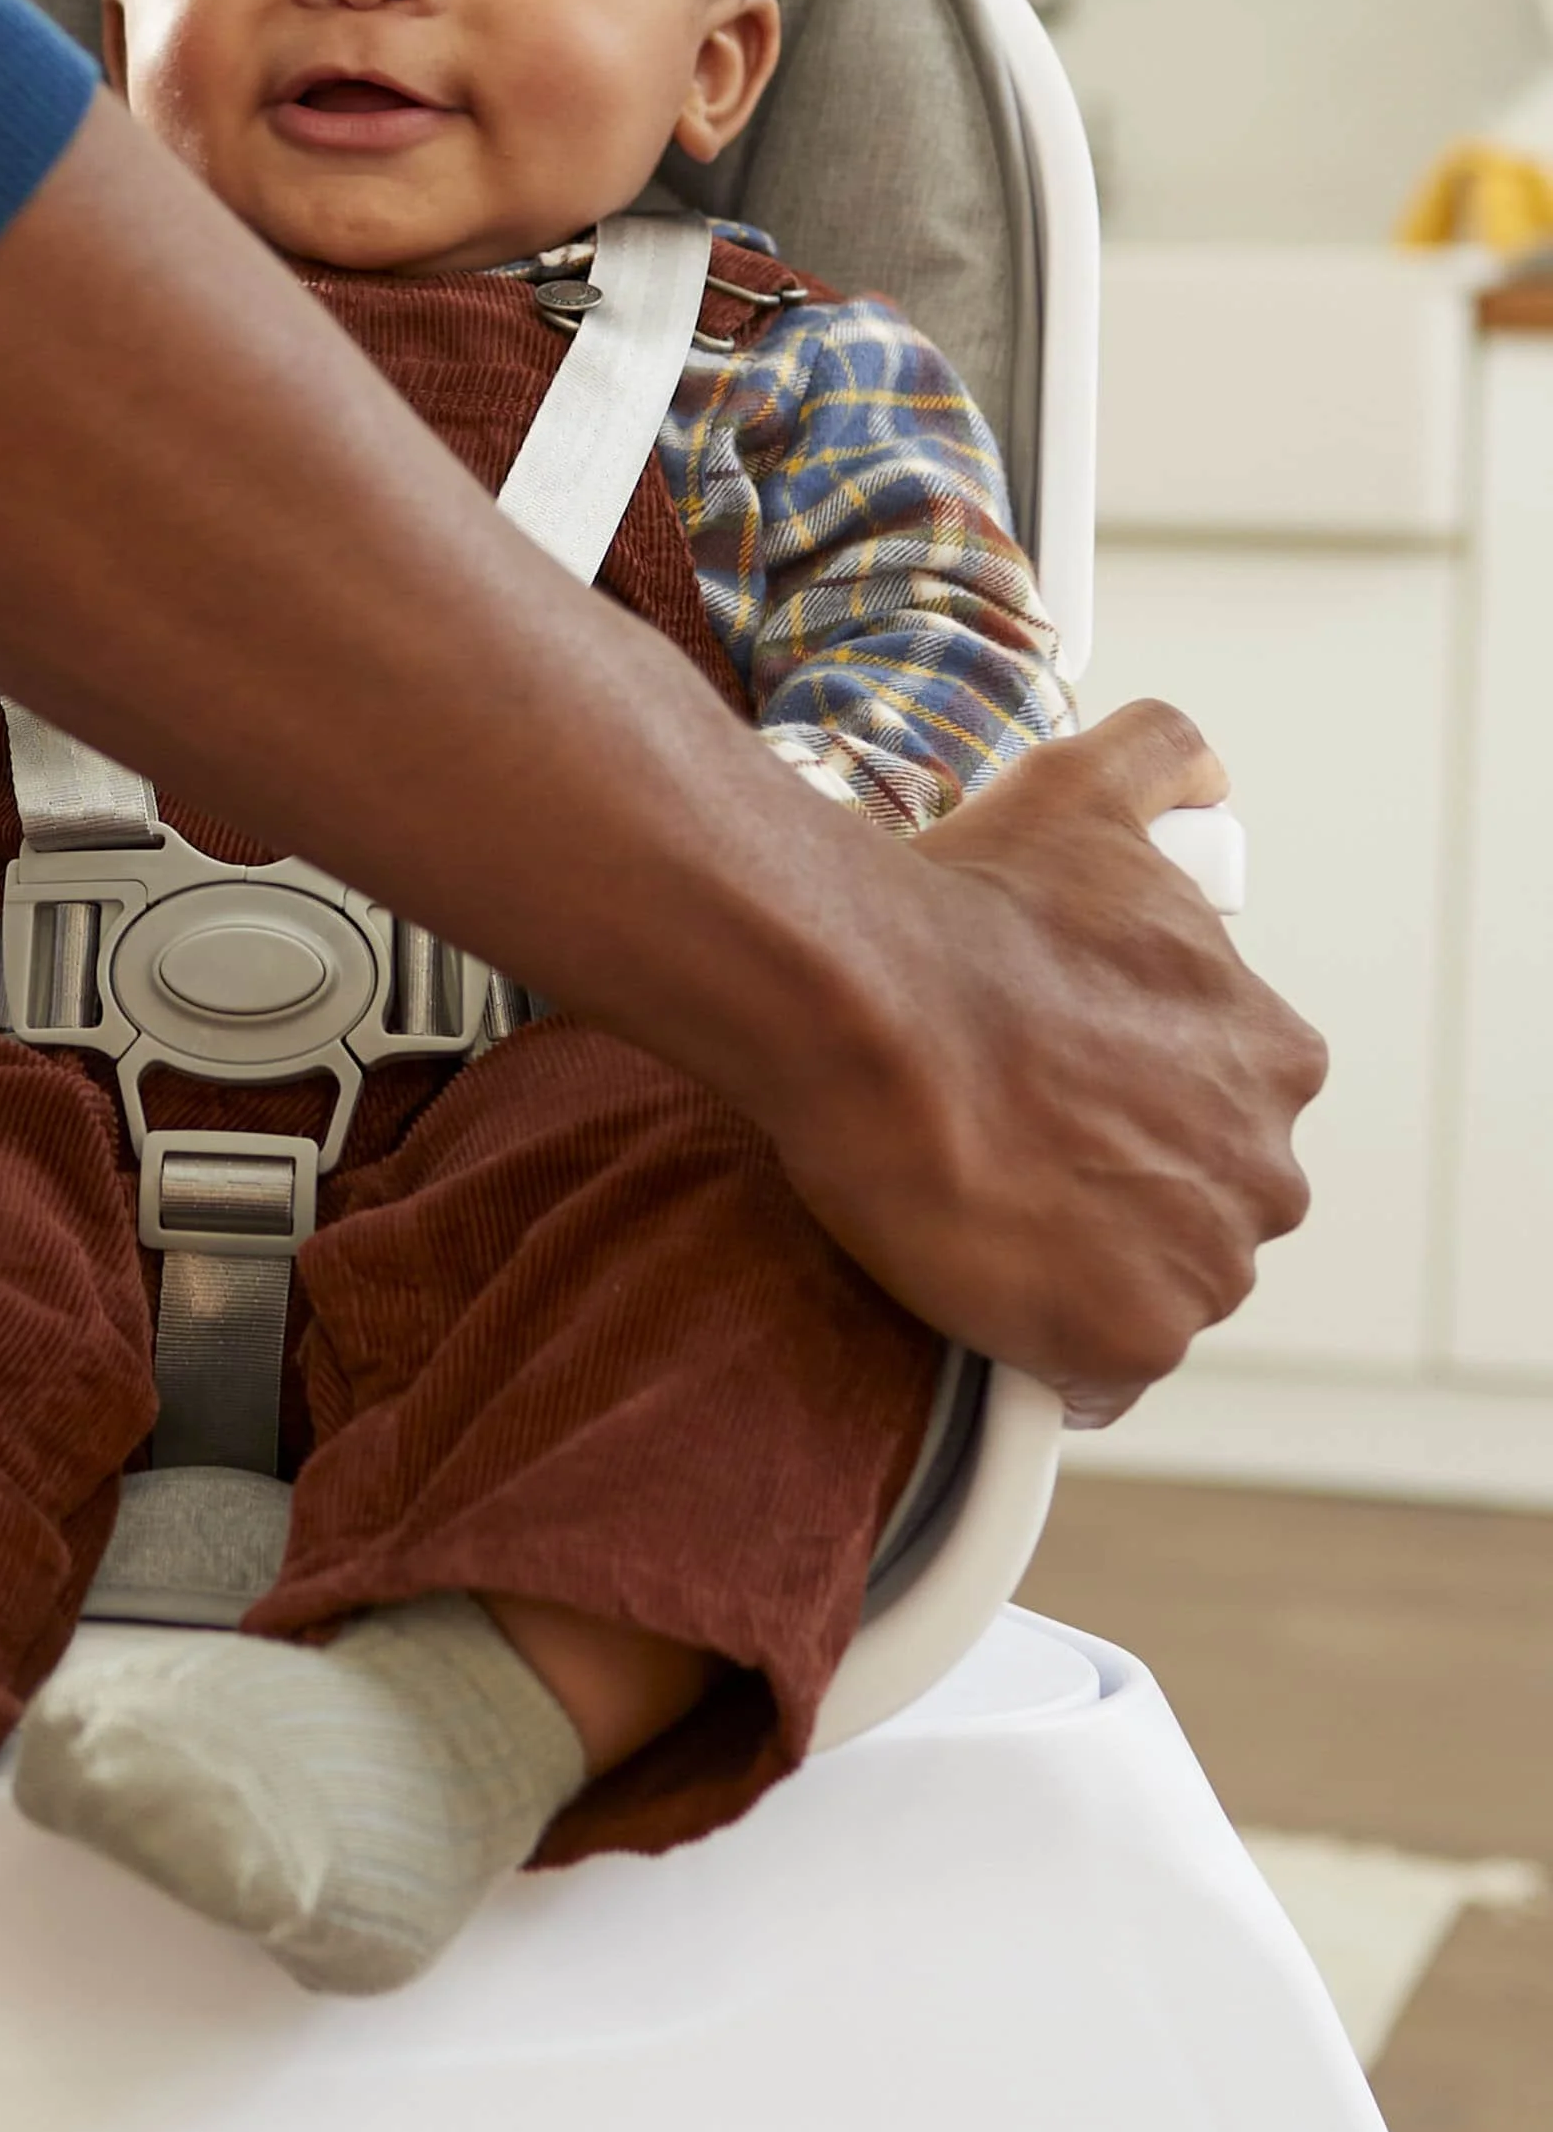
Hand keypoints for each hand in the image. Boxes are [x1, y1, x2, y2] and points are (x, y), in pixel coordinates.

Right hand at [775, 702, 1322, 1428]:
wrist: (861, 1001)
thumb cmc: (962, 907)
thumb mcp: (1079, 793)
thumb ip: (1161, 759)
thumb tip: (1198, 770)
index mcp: (1271, 1054)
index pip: (1215, 1108)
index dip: (1121, 1097)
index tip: (1040, 1079)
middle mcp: (1265, 1166)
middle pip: (1192, 1205)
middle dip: (1109, 1185)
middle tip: (993, 1140)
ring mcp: (1200, 1265)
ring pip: (1145, 1287)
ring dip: (1071, 1263)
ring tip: (966, 1205)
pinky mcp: (1126, 1342)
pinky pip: (1092, 1372)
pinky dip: (1036, 1342)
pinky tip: (966, 1276)